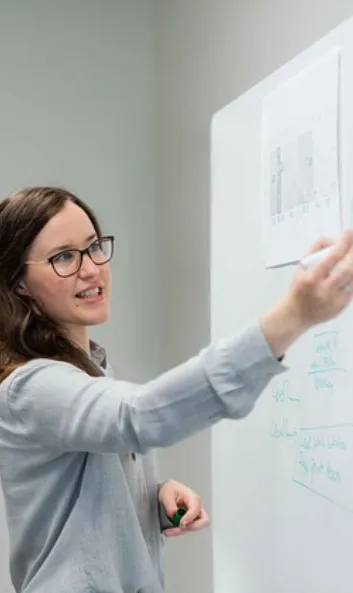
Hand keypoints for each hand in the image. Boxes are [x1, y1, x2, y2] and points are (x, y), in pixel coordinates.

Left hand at [158, 479, 209, 536]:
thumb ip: (171, 507)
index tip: (181, 523)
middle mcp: (196, 507)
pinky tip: (170, 530)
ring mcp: (194, 515)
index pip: (196, 509)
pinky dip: (178, 531)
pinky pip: (187, 529)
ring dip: (181, 531)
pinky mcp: (189, 521)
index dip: (190, 517)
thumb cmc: (170, 490)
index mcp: (193, 497)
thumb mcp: (167, 495)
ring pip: (194, 527)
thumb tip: (174, 517)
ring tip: (169, 531)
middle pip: (204, 521)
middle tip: (180, 527)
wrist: (168, 491)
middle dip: (192, 527)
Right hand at [260, 230, 352, 357]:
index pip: (332, 258)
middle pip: (347, 269)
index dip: (343, 243)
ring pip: (352, 279)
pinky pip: (352, 288)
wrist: (296, 314)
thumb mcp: (300, 267)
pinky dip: (352, 277)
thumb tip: (332, 240)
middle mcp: (324, 290)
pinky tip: (349, 270)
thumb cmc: (299, 289)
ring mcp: (335, 300)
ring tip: (351, 256)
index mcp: (312, 279)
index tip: (348, 233)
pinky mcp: (342, 306)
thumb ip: (314, 251)